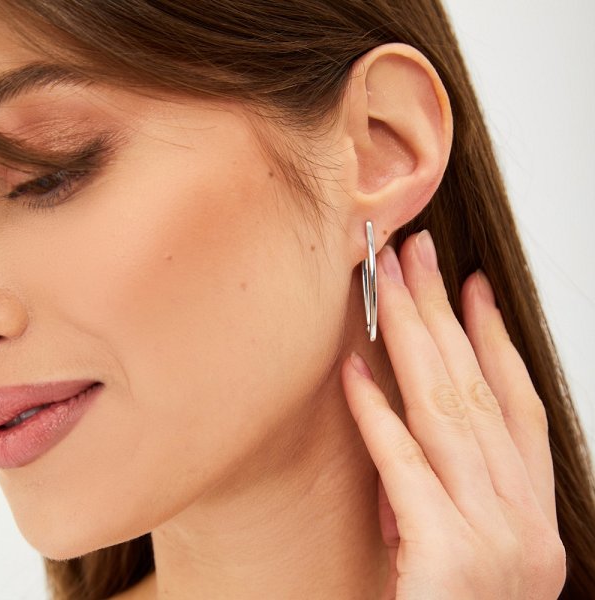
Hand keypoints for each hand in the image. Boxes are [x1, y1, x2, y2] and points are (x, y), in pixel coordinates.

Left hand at [341, 230, 565, 599]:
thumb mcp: (461, 546)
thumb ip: (447, 486)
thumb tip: (404, 415)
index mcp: (531, 514)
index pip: (517, 403)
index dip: (493, 338)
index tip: (470, 283)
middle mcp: (523, 519)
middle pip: (476, 390)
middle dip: (444, 313)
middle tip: (418, 252)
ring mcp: (493, 540)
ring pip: (446, 412)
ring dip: (411, 339)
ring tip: (387, 283)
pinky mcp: (449, 561)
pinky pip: (404, 468)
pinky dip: (377, 416)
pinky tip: (352, 371)